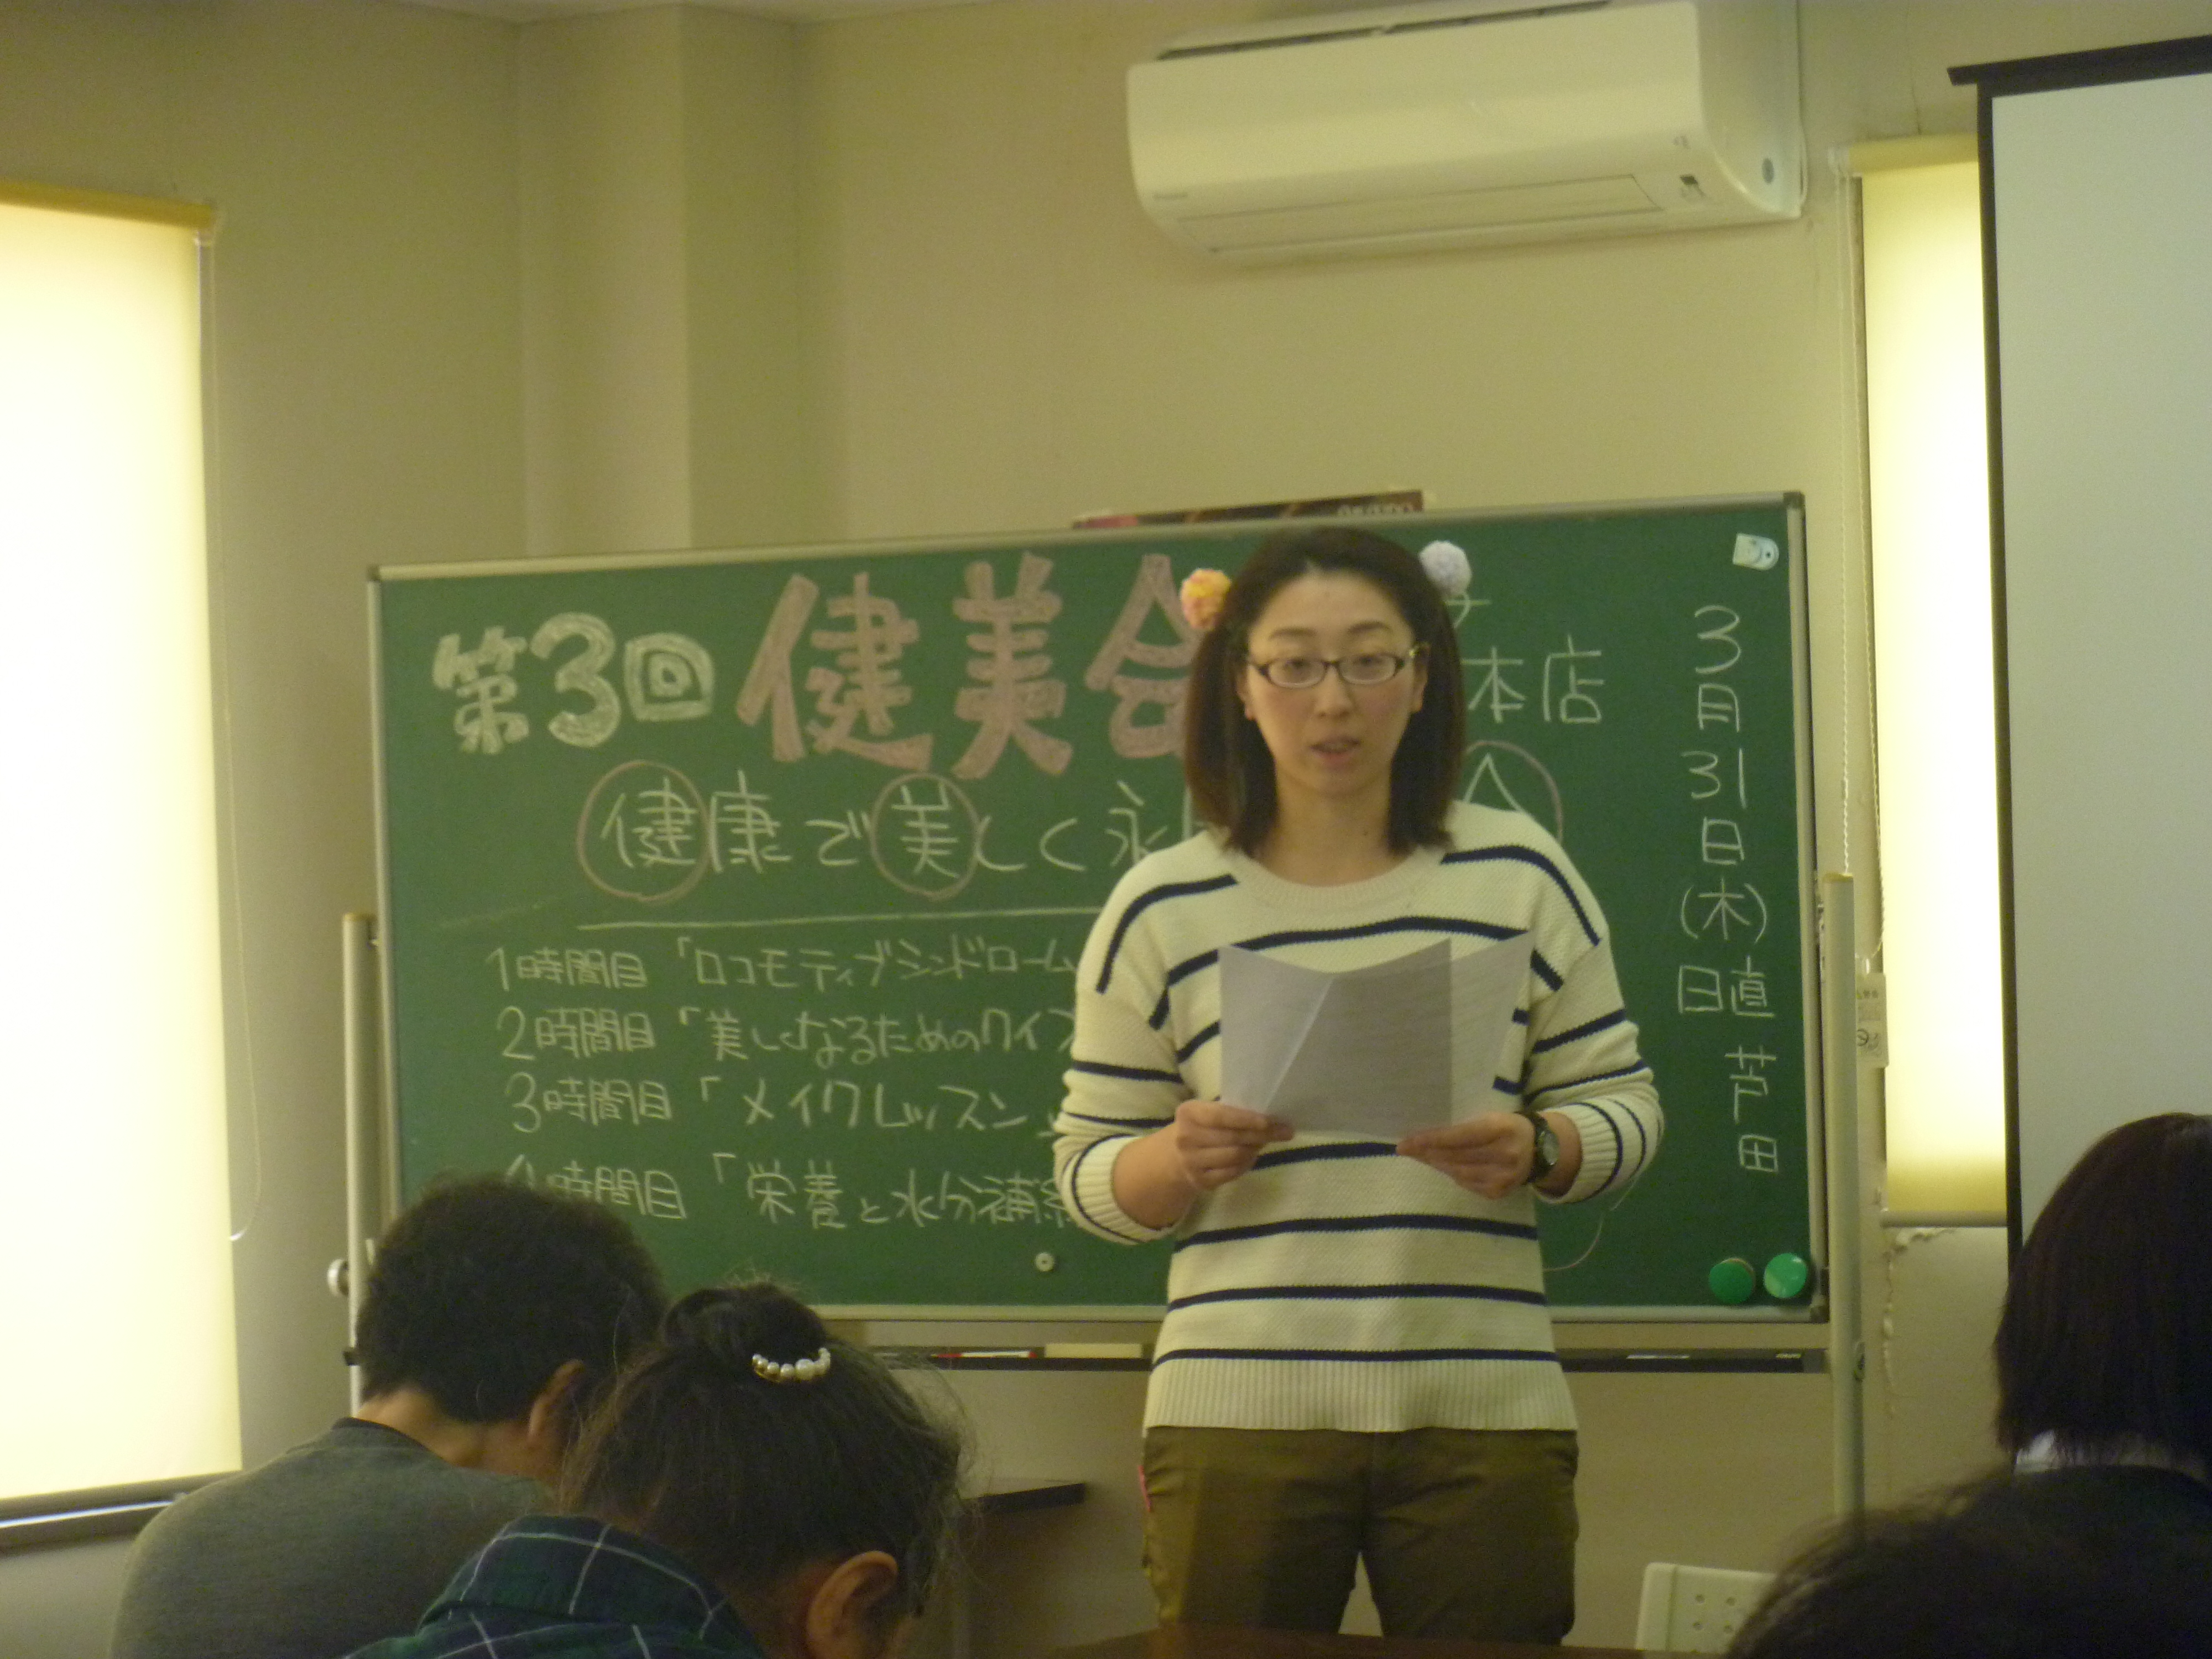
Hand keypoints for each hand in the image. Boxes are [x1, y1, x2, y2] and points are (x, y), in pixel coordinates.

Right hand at [1163, 1098, 1295, 1192]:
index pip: (1221, 1116)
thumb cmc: (1200, 1128)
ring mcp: (1191, 1162)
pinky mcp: (1200, 1181)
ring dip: (1255, 1149)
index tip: (1269, 1121)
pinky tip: (1251, 1156)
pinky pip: (1232, 1173)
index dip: (1246, 1119)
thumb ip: (1231, 1113)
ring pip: (1235, 1156)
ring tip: (1265, 1143)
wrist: (1173, 1157)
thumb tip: (1270, 1118)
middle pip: (1232, 1138)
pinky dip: (1246, 1164)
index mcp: (1188, 1113)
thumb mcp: (1207, 1113)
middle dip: (1262, 1134)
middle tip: (1285, 1132)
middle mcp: (1186, 1138)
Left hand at [1399, 1111, 1536, 1198]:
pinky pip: (1466, 1184)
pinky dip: (1452, 1174)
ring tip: (1420, 1156)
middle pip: (1455, 1157)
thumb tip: (1425, 1137)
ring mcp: (1503, 1177)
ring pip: (1458, 1173)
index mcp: (1501, 1129)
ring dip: (1436, 1164)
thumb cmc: (1506, 1127)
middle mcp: (1504, 1155)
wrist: (1539, 1149)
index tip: (1406, 1142)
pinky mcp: (1499, 1192)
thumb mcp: (1489, 1118)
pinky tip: (1444, 1166)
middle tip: (1405, 1148)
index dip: (1431, 1140)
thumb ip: (1463, 1127)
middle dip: (1427, 1153)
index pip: (1459, 1136)